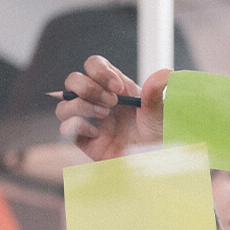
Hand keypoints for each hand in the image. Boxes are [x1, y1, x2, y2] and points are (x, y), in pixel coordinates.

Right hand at [54, 54, 171, 160]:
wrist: (152, 164)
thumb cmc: (156, 137)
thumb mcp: (159, 113)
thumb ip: (156, 93)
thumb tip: (165, 73)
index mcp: (114, 88)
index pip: (94, 66)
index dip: (100, 71)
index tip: (118, 87)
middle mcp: (97, 101)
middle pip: (73, 80)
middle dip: (89, 87)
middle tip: (112, 102)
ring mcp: (88, 120)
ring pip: (64, 104)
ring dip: (81, 105)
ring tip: (104, 115)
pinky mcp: (83, 140)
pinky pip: (66, 127)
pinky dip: (78, 126)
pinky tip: (98, 133)